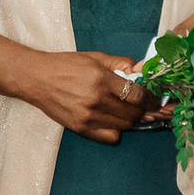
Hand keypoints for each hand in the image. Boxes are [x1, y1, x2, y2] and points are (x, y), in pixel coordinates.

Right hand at [23, 51, 148, 143]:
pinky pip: (110, 137)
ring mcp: (89, 117)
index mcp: (102, 79)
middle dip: (142, 110)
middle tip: (141, 105)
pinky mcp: (81, 129)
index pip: (138, 95)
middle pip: (134, 113)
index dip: (151, 99)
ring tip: (125, 111)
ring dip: (130, 120)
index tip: (155, 100)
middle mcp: (97, 100)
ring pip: (125, 126)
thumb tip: (142, 70)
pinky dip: (117, 131)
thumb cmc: (66, 65)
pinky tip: (113, 121)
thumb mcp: (95, 57)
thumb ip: (121, 63)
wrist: (37, 79)